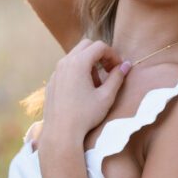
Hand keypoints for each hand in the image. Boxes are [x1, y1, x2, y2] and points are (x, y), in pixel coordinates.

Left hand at [37, 39, 129, 168]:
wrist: (61, 132)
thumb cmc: (85, 115)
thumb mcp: (106, 96)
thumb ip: (117, 77)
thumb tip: (126, 65)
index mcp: (78, 63)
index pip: (100, 46)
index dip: (113, 54)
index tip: (119, 67)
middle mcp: (65, 63)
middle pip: (86, 45)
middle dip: (100, 54)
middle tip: (109, 70)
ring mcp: (56, 72)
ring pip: (75, 56)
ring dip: (89, 63)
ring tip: (96, 84)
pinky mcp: (52, 82)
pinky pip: (66, 68)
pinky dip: (77, 71)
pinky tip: (83, 91)